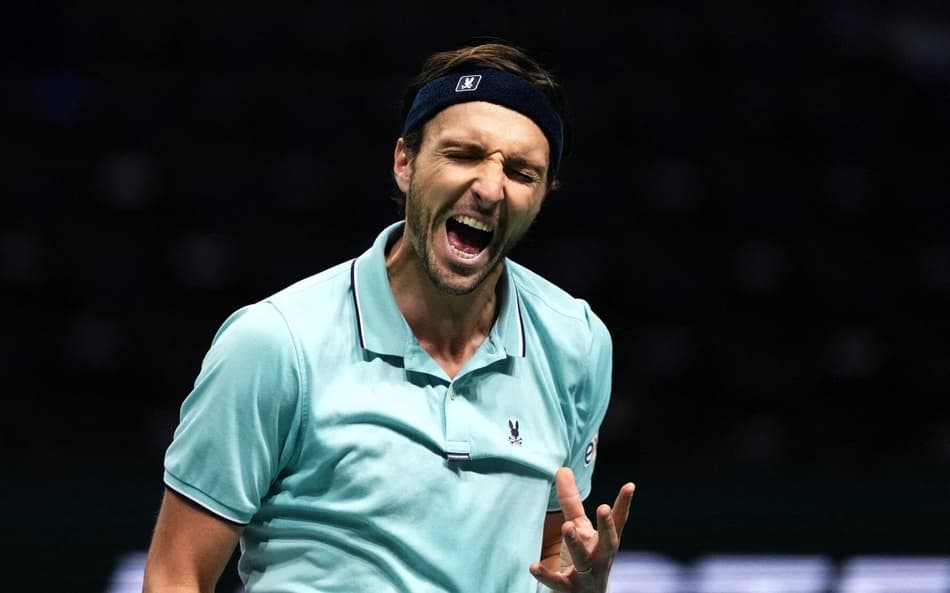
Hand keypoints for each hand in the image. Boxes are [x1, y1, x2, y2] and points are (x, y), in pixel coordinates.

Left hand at [529, 467, 635, 591]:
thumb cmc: (585, 558)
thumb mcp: (580, 528)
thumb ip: (572, 502)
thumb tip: (563, 469)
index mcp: (604, 541)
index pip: (618, 521)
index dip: (624, 504)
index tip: (630, 485)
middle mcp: (600, 558)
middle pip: (609, 542)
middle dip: (607, 526)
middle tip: (603, 508)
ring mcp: (587, 575)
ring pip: (584, 560)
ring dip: (577, 543)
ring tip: (567, 527)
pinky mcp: (569, 589)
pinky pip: (557, 582)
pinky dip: (546, 574)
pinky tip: (534, 566)